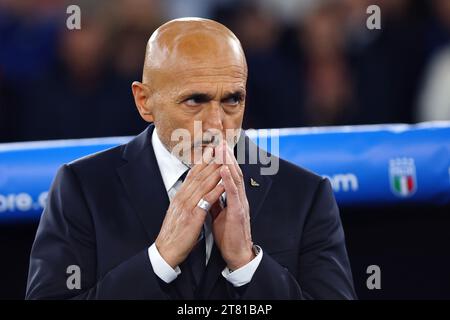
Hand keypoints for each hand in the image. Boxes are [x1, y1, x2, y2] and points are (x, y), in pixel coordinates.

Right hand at [155, 147, 224, 267]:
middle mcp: (182, 197)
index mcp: (180, 196)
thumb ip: (185, 200)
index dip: (203, 160)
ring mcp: (187, 205)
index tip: (212, 149)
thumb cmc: (174, 233)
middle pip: (199, 174)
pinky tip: (224, 182)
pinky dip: (216, 189)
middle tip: (221, 147)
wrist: (166, 250)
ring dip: (215, 170)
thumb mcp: (178, 212)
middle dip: (211, 160)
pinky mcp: (193, 216)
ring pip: (203, 183)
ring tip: (225, 158)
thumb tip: (191, 191)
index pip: (193, 174)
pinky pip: (206, 200)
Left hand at [211, 142, 254, 269]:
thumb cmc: (228, 235)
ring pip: (236, 179)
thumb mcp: (219, 214)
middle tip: (221, 141)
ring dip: (229, 162)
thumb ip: (216, 201)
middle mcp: (239, 198)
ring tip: (222, 149)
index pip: (229, 175)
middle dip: (227, 157)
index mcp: (234, 198)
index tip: (217, 148)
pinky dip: (228, 180)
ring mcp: (240, 204)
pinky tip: (223, 169)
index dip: (224, 161)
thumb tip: (208, 191)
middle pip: (234, 172)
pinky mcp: (238, 212)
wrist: (236, 253)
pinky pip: (234, 193)